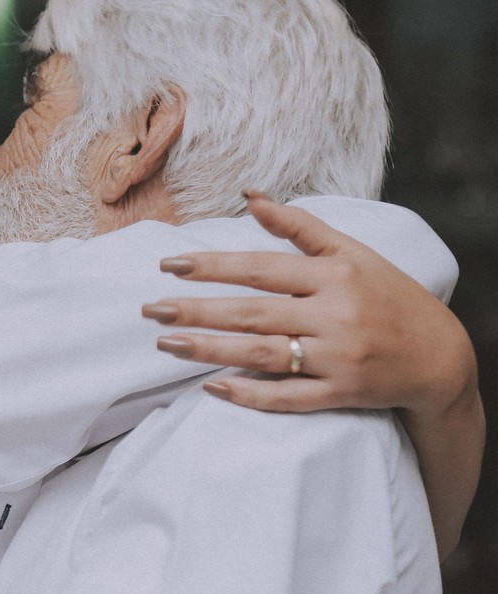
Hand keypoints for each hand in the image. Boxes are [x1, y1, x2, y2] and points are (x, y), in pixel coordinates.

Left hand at [141, 192, 477, 414]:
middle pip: (252, 313)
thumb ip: (300, 226)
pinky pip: (287, 398)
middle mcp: (335, 316)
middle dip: (197, 310)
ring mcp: (338, 358)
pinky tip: (211, 387)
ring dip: (209, 349)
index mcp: (335, 276)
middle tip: (150, 309)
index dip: (213, 266)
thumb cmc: (390, 296)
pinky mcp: (342, 395)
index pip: (261, 269)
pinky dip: (249, 394)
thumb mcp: (352, 253)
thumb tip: (250, 196)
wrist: (442, 358)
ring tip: (165, 343)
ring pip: (261, 355)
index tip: (169, 265)